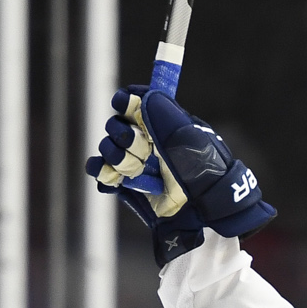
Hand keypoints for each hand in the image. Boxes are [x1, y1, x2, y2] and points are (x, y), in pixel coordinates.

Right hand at [84, 88, 273, 265]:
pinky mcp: (126, 185)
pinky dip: (102, 172)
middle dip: (122, 134)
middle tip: (141, 149)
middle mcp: (145, 141)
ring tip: (134, 169)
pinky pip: (101, 172)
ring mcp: (134, 163)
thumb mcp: (190, 138)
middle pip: (115, 125)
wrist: (205, 210)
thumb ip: (166, 115)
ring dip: (115, 155)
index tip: (122, 103)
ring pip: (107, 148)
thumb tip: (142, 97)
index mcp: (161, 124)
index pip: (133, 103)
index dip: (125, 101)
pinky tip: (113, 178)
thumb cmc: (204, 172)